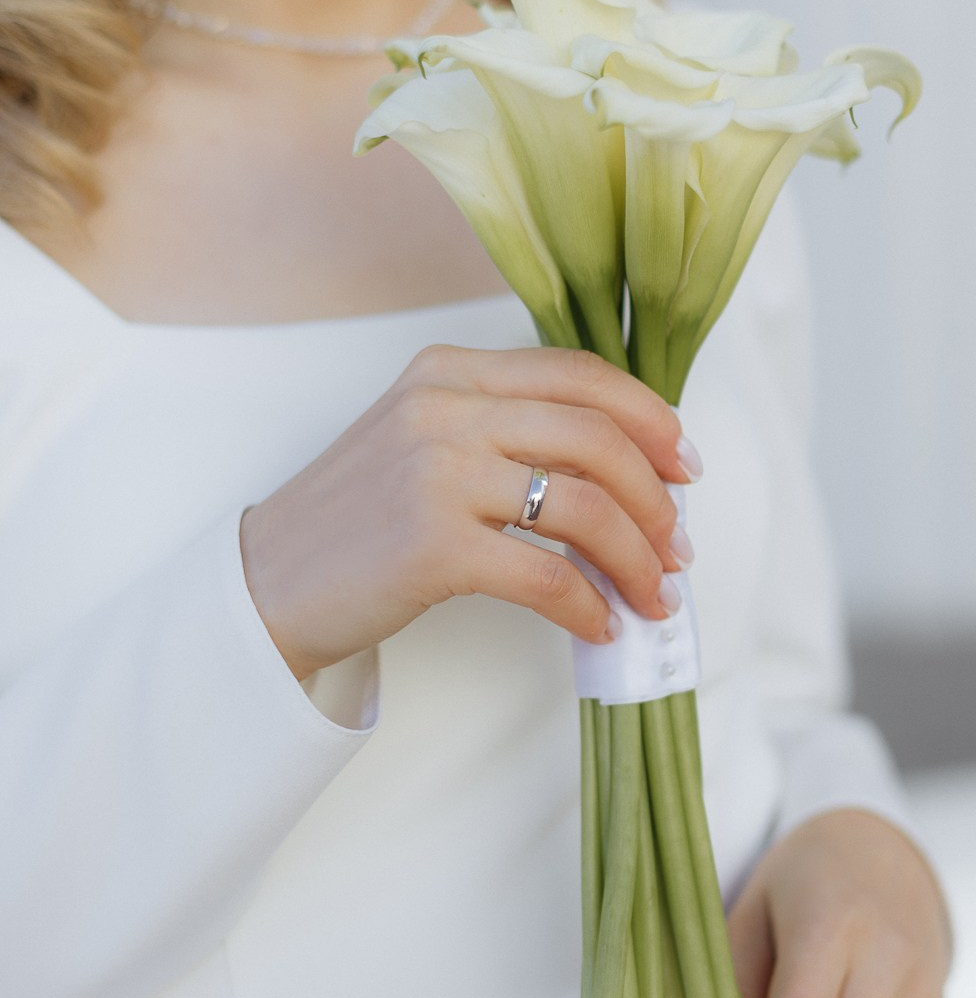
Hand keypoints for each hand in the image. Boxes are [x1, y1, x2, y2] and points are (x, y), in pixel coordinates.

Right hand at [239, 343, 698, 680]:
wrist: (267, 584)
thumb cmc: (359, 522)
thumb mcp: (424, 440)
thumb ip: (506, 430)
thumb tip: (623, 471)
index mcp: (451, 372)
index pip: (580, 376)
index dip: (650, 420)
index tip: (686, 467)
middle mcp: (444, 408)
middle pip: (596, 439)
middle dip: (656, 500)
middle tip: (678, 549)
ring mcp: (436, 473)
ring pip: (583, 507)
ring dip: (636, 560)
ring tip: (652, 596)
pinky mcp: (432, 545)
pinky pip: (547, 576)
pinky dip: (588, 606)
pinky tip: (598, 625)